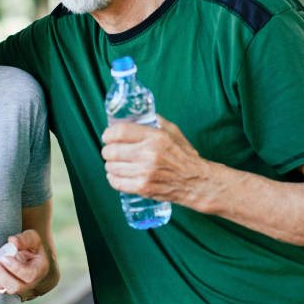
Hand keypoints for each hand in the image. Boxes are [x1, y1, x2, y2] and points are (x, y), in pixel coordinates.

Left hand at [0, 230, 49, 299]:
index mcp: (39, 270)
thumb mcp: (34, 238)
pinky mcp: (4, 283)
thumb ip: (25, 239)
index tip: (5, 258)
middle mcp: (27, 282)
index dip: (16, 269)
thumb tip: (12, 241)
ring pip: (1, 286)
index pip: (29, 275)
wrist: (29, 255)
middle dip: (0, 274)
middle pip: (14, 286)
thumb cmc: (33, 246)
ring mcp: (15, 285)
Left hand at [101, 114, 216, 210]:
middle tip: (109, 151)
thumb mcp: (173, 131)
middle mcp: (149, 154)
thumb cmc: (184, 156)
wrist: (197, 182)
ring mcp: (145, 173)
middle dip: (107, 150)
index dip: (108, 133)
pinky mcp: (143, 188)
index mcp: (155, 137)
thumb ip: (155, 121)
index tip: (107, 136)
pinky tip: (117, 175)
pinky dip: (112, 178)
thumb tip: (136, 115)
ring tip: (115, 163)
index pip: (120, 132)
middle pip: (112, 151)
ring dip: (109, 164)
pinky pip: (116, 182)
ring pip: (111, 167)